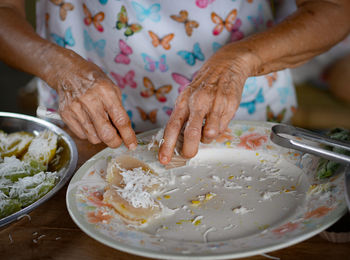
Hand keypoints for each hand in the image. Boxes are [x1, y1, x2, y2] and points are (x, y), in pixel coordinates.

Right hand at [45, 49, 136, 148]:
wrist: (68, 72)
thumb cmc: (93, 80)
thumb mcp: (112, 88)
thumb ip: (119, 109)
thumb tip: (124, 131)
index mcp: (106, 92)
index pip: (120, 120)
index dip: (128, 136)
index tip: (132, 144)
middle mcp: (90, 101)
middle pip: (106, 134)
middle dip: (115, 142)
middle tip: (118, 140)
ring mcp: (76, 109)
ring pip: (94, 138)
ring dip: (102, 137)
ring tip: (102, 126)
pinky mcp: (66, 115)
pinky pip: (82, 135)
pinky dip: (89, 133)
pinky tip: (90, 123)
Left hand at [158, 43, 260, 163]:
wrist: (226, 66)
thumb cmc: (204, 86)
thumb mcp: (188, 98)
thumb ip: (183, 117)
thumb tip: (177, 142)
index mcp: (183, 101)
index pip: (172, 126)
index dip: (167, 145)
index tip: (163, 160)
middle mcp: (197, 102)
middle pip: (191, 133)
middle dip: (189, 150)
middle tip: (188, 155)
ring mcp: (214, 104)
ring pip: (209, 134)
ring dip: (207, 138)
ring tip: (207, 129)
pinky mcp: (229, 105)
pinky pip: (223, 128)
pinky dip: (219, 129)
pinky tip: (218, 119)